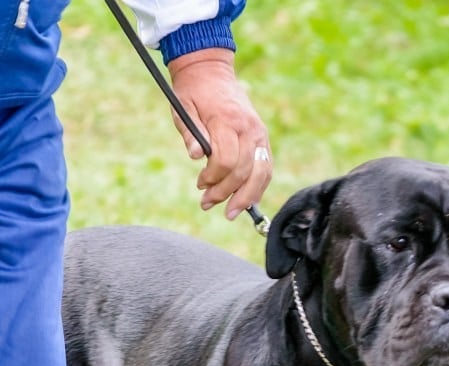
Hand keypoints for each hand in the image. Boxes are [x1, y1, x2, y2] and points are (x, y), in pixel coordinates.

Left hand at [168, 48, 271, 219]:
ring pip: (260, 174)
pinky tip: (246, 199)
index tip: (199, 184)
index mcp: (227, 120)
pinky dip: (258, 186)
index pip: (226, 160)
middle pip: (243, 171)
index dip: (213, 178)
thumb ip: (190, 133)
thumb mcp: (182, 108)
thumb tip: (196, 157)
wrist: (211, 71)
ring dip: (246, 197)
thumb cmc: (193, 92)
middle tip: (207, 203)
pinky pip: (266, 168)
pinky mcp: (263, 138)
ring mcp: (259, 134)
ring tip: (230, 212)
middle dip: (226, 193)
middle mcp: (249, 129)